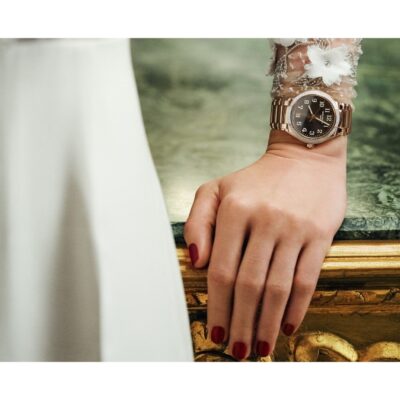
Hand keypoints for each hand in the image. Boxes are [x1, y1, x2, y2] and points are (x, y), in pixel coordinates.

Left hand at [184, 129, 347, 359]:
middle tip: (237, 350)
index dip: (218, 306)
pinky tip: (286, 326)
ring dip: (266, 323)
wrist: (304, 158)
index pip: (222, 270)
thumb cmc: (255, 179)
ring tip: (259, 347)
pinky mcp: (319, 235)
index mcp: (233, 210)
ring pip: (277, 287)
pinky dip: (296, 308)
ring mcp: (293, 228)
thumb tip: (196, 262)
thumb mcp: (216, 189)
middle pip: (249, 285)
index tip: (216, 331)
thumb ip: (197, 222)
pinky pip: (306, 279)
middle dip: (240, 323)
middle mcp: (263, 220)